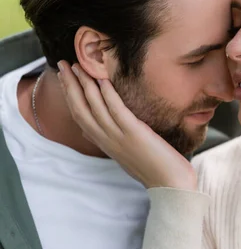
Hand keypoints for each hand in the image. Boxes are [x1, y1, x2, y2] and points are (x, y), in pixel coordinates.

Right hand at [57, 61, 196, 190]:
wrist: (170, 184)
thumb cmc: (152, 168)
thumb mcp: (124, 153)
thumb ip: (109, 140)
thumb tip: (91, 132)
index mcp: (104, 143)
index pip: (79, 116)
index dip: (70, 95)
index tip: (64, 77)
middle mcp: (107, 140)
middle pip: (80, 109)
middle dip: (70, 85)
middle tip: (62, 64)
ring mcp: (119, 137)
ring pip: (94, 108)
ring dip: (84, 85)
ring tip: (78, 66)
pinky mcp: (134, 134)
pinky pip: (117, 112)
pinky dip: (108, 96)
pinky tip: (103, 81)